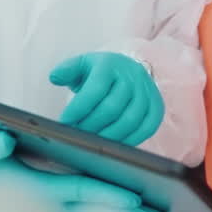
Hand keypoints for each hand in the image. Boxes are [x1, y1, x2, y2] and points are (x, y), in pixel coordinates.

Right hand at [0, 132, 165, 211]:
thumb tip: (3, 142)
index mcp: (35, 187)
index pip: (78, 190)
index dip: (105, 194)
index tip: (134, 197)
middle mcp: (49, 198)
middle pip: (95, 207)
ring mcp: (53, 202)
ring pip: (96, 211)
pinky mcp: (54, 198)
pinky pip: (88, 207)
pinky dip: (111, 210)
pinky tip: (135, 211)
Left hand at [50, 52, 164, 146]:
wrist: (126, 70)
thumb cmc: (98, 73)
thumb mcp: (81, 65)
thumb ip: (66, 70)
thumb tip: (54, 77)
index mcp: (110, 64)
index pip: (95, 89)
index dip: (79, 108)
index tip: (64, 122)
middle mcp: (132, 77)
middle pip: (112, 108)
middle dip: (91, 126)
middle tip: (76, 137)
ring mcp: (147, 92)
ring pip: (129, 121)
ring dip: (108, 137)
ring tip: (92, 144)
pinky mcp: (156, 107)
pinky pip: (146, 129)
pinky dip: (129, 141)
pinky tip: (113, 146)